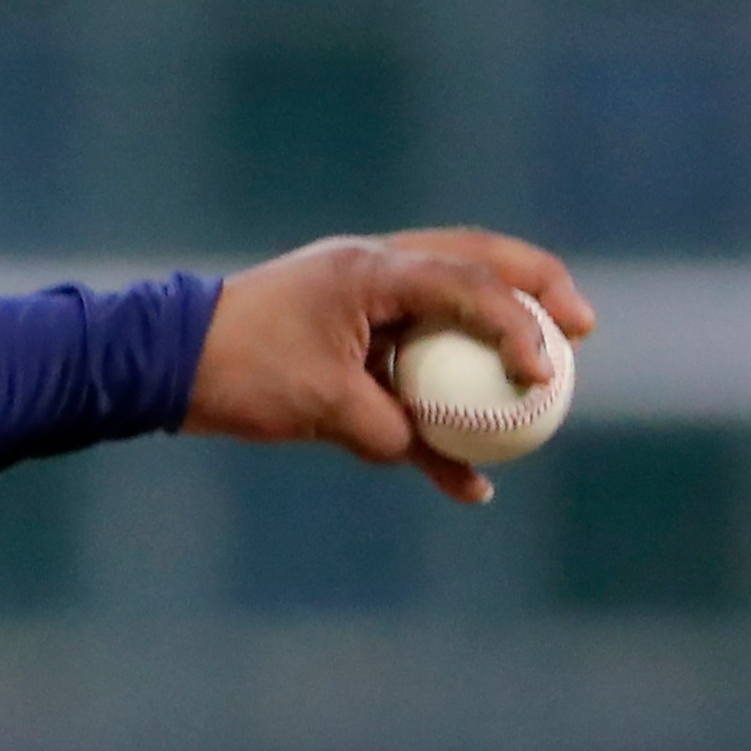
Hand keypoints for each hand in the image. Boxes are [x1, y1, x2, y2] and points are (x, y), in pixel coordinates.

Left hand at [185, 228, 597, 502]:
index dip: (518, 323)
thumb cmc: (241, 372)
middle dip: (537, 291)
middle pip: (477, 265)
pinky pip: (408, 371)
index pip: (467, 283)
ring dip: (498, 337)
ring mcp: (361, 303)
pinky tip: (467, 484)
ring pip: (450, 311)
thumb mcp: (322, 406)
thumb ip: (386, 428)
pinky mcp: (346, 343)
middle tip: (582, 329)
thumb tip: (433, 453)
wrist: (169, 364)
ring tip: (546, 381)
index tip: (542, 369)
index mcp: (372, 272)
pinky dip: (435, 419)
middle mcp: (374, 274)